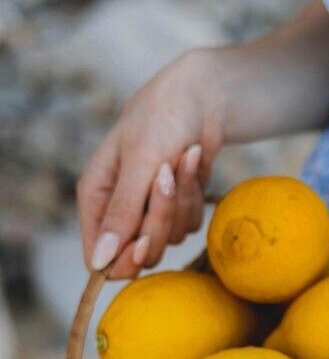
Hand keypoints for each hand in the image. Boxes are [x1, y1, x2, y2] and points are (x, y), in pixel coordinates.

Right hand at [78, 48, 228, 279]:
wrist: (202, 97)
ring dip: (182, 201)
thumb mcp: (141, 161)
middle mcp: (119, 209)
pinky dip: (195, 196)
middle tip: (166, 180)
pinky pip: (190, 224)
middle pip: (139, 252)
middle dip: (159, 220)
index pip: (98, 257)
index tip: (143, 242)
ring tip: (181, 158)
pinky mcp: (176, 208)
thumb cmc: (162, 118)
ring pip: (169, 238)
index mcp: (96, 197)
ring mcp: (148, 210)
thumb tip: (99, 262)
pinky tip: (192, 162)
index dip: (121, 259)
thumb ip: (122, 212)